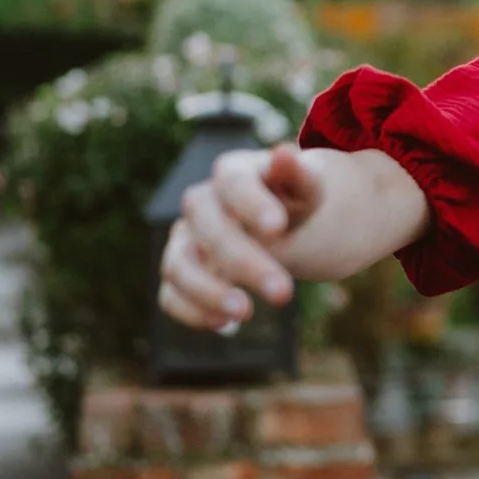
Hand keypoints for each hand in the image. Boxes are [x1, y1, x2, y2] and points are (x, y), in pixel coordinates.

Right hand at [157, 146, 319, 330]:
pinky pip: (169, 295)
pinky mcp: (180, 272)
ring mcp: (185, 239)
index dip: (250, 204)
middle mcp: (201, 204)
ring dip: (207, 292)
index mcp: (232, 173)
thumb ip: (301, 173)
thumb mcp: (308, 186)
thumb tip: (284, 153)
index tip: (278, 228)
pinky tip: (224, 324)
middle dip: (243, 262)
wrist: (280, 222)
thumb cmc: (293, 199)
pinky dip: (191, 312)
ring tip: (245, 313)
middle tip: (284, 293)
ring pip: (178, 265)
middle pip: (208, 229)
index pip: (231, 182)